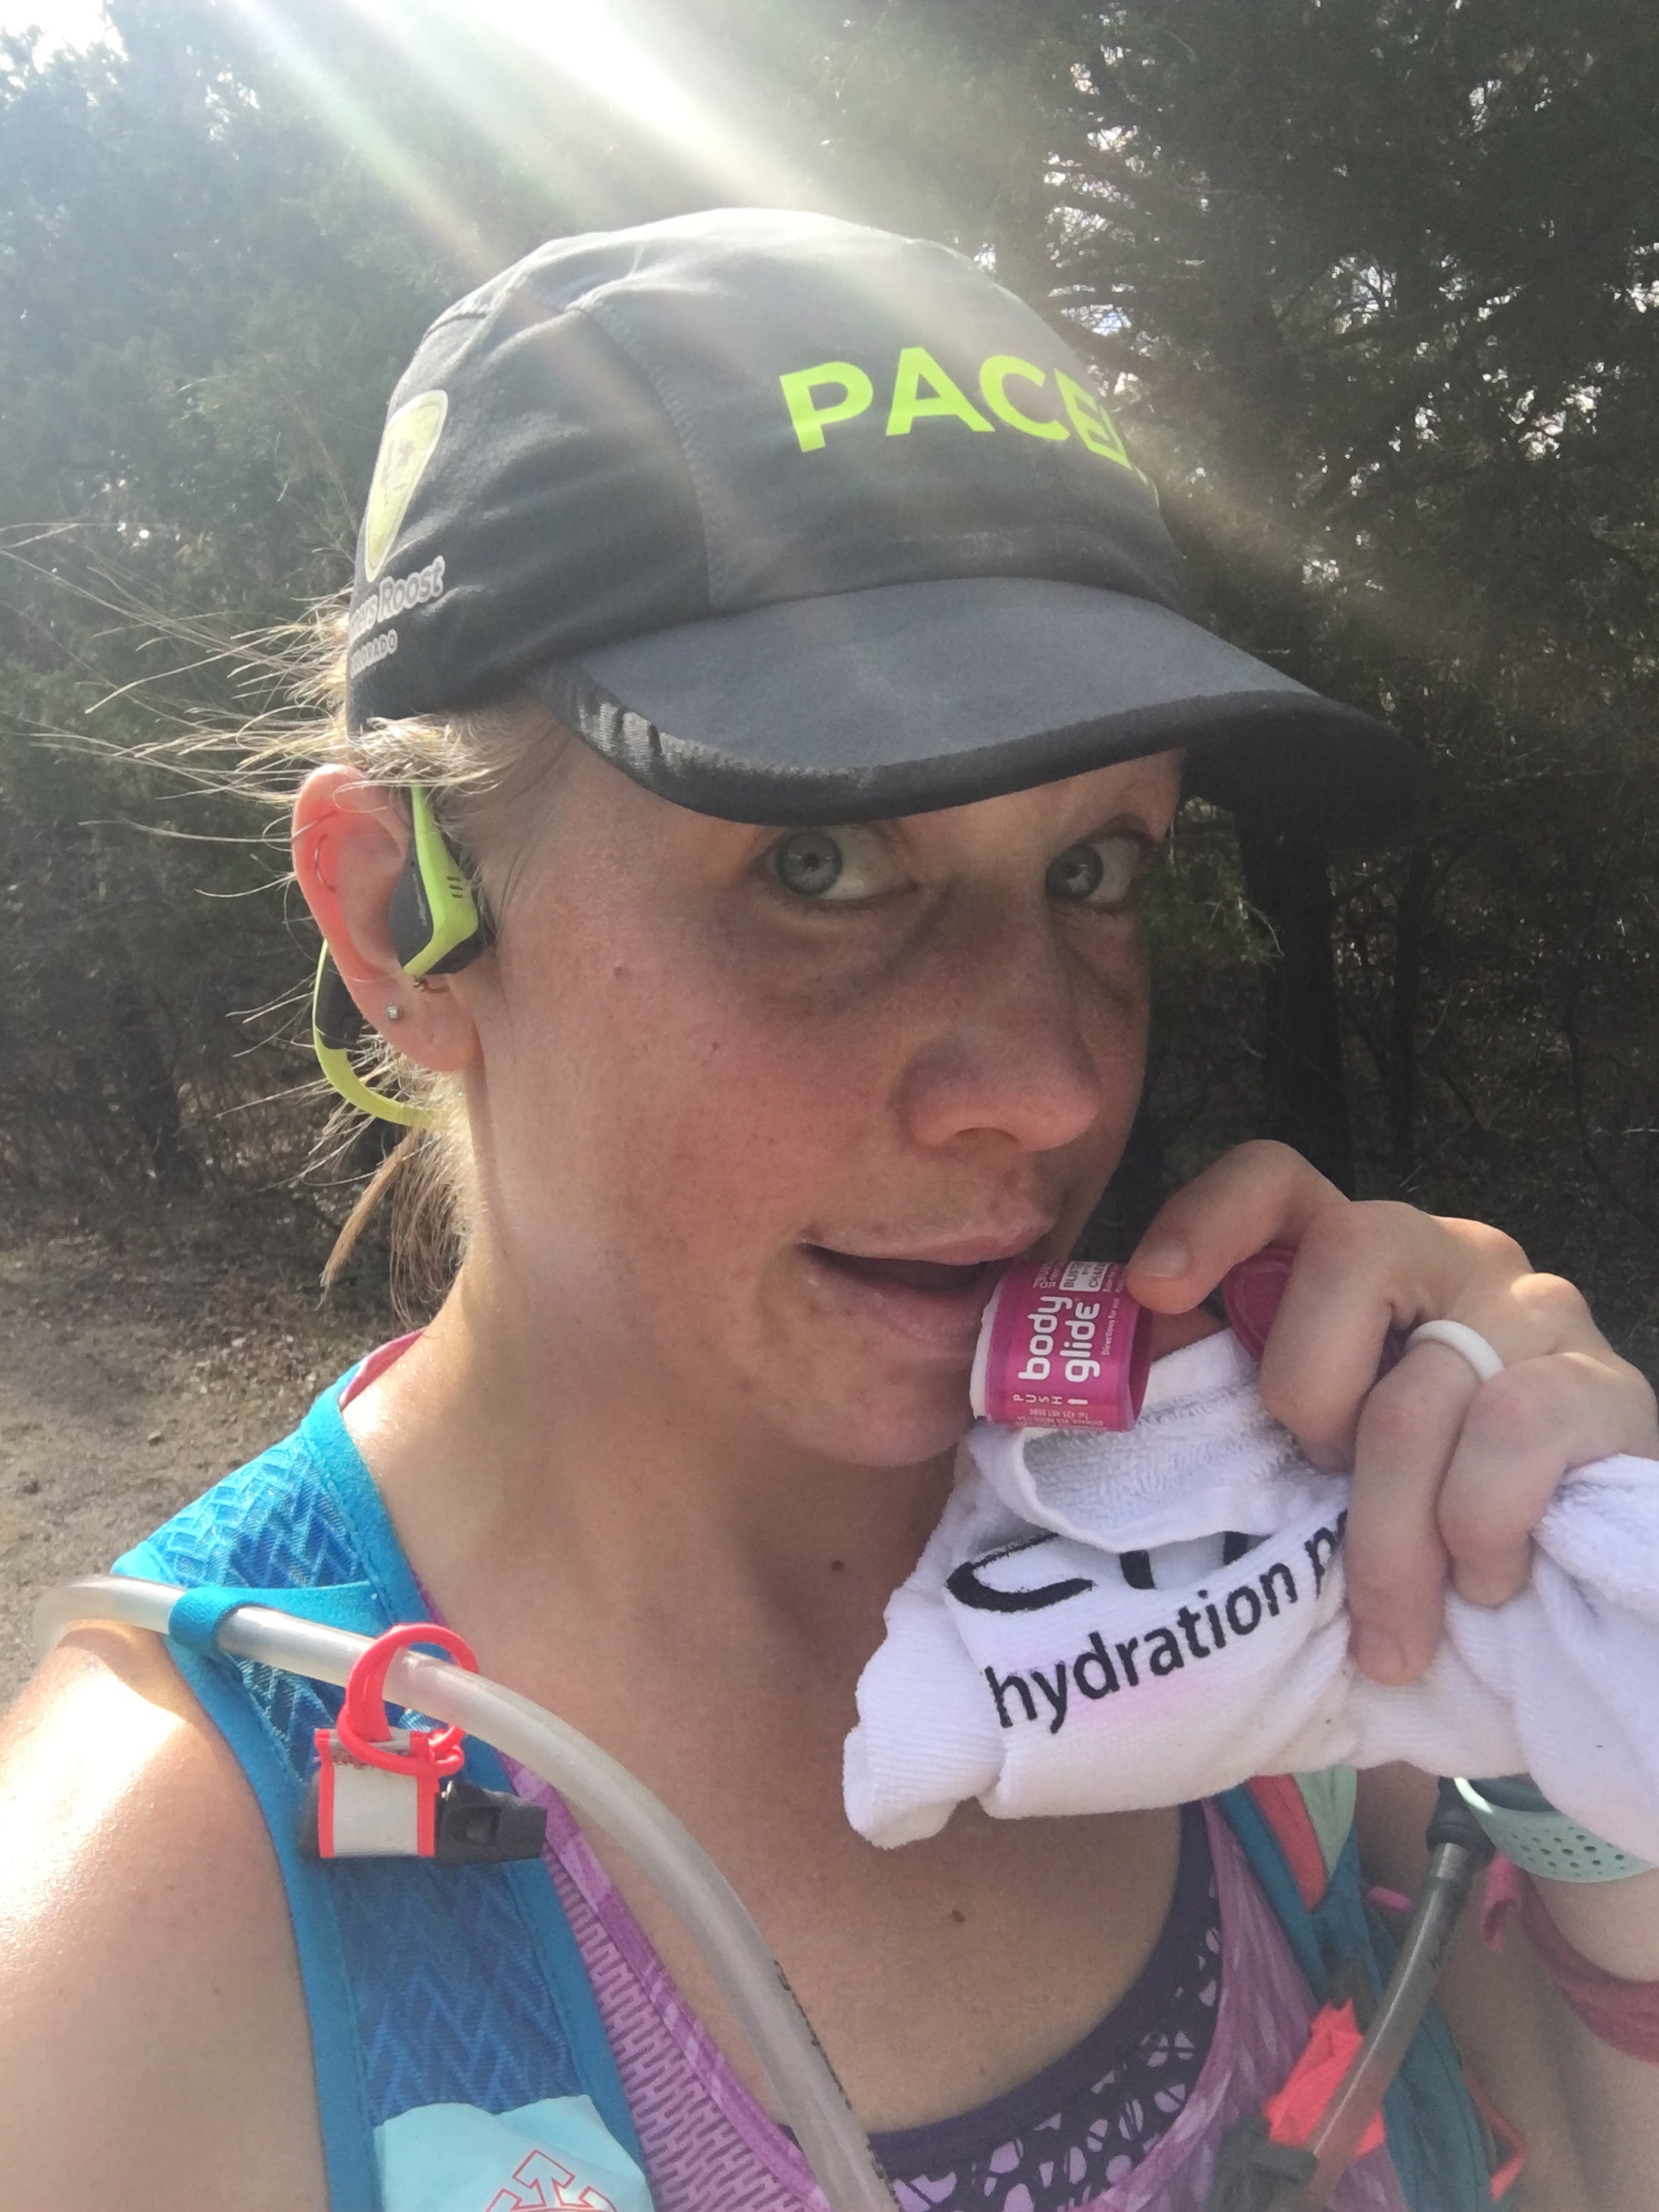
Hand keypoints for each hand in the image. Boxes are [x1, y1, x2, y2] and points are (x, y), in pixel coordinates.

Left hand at [1123, 1141, 1658, 1683]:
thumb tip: (1124, 1377)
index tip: (1153, 1289)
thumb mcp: (1314, 1461)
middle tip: (1318, 1484)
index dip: (1211, 1215)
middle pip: (1353, 1248)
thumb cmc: (1415, 1527)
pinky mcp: (1610, 1389)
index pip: (1281, 1181)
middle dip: (1307, 1388)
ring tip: (1391, 1627)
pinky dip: (1475, 1530)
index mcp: (1364, 1265)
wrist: (1575, 1614)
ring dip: (1386, 1533)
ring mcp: (1541, 1313)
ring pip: (1420, 1388)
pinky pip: (1511, 1432)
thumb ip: (1233, 1407)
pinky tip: (1482, 1587)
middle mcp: (1456, 1259)